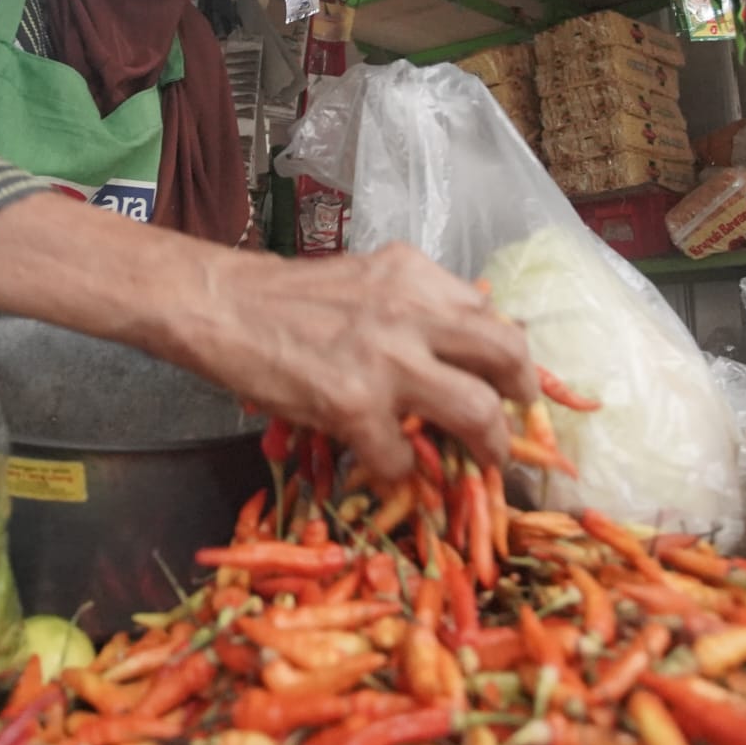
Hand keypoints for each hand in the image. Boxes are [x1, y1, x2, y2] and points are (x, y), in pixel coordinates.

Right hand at [173, 243, 539, 481]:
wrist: (223, 305)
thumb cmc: (290, 298)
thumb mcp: (370, 280)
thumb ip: (417, 306)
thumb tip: (462, 349)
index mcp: (417, 277)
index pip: (492, 315)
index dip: (508, 355)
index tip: (509, 380)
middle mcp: (413, 311)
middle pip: (507, 355)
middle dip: (522, 395)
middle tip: (514, 417)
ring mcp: (387, 360)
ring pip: (477, 412)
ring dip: (486, 445)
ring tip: (481, 459)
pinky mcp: (354, 405)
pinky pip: (399, 456)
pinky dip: (397, 467)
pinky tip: (386, 462)